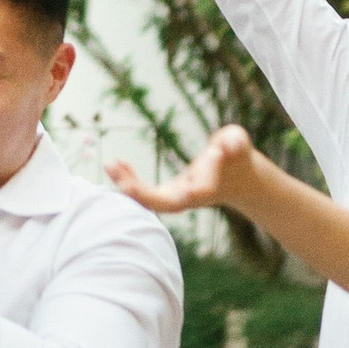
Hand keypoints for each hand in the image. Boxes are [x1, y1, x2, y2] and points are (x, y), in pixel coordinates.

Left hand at [107, 126, 257, 218]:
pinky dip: (127, 180)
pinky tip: (114, 163)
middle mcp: (190, 197)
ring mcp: (176, 198)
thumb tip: (228, 144)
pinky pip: (143, 192)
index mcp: (209, 186)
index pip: (201, 190)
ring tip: (110, 165)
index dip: (195, 189)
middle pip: (166, 205)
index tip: (188, 187)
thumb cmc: (236, 155)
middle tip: (124, 184)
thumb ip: (235, 142)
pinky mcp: (166, 193)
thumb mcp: (238, 143)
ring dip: (128, 185)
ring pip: (149, 201)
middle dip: (145, 196)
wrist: (235, 179)